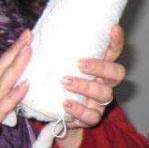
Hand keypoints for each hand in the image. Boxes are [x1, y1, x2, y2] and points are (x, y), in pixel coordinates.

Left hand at [59, 25, 125, 147]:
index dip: (116, 41)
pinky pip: (92, 116)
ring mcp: (100, 102)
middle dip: (102, 67)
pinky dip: (79, 109)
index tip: (113, 29)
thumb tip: (30, 32)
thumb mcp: (55, 68)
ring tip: (66, 82)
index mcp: (98, 67)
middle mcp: (104, 83)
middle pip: (117, 73)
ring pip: (105, 94)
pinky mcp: (92, 119)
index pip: (113, 52)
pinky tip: (66, 104)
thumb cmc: (55, 86)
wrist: (54, 116)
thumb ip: (53, 54)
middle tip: (81, 64)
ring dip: (86, 87)